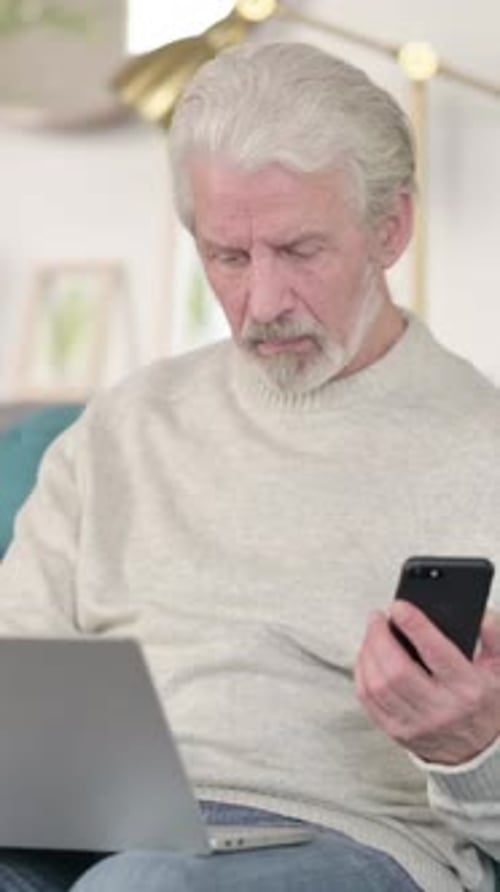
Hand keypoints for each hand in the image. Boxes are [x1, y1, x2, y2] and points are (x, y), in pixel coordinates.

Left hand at [354, 603, 499, 764]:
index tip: (399, 607)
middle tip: (378, 617)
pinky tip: (367, 657)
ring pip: (377, 685)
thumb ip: (494, 637)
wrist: (477, 750)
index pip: (436, 654)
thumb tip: (480, 616)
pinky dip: (362, 672)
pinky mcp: (397, 732)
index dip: (414, 626)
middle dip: (380, 637)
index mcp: (469, 690)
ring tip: (372, 633)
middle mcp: (441, 709)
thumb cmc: (483, 702)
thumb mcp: (499, 668)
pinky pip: (367, 700)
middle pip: (397, 670)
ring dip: (367, 652)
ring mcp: (417, 724)